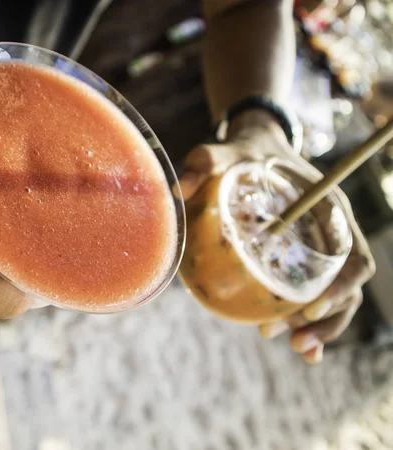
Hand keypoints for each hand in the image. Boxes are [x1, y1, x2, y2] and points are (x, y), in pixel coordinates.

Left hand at [178, 110, 374, 362]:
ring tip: (291, 346)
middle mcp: (332, 233)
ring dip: (318, 328)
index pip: (353, 254)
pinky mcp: (304, 262)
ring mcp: (320, 250)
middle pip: (348, 287)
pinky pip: (314, 295)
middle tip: (293, 340)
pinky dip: (306, 321)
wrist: (254, 151)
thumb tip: (178, 190)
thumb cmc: (245, 155)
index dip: (342, 285)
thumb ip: (206, 163)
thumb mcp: (226, 153)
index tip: (311, 307)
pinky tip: (290, 341)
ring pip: (335, 299)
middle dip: (328, 320)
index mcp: (328, 209)